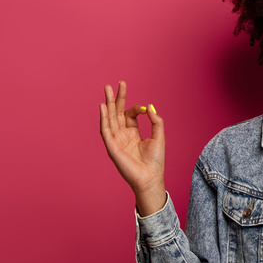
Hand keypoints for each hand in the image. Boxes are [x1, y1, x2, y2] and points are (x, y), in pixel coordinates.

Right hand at [99, 81, 166, 214]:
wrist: (151, 177)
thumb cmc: (155, 161)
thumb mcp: (159, 137)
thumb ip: (156, 121)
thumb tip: (150, 106)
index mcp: (133, 133)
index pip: (130, 115)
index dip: (136, 108)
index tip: (144, 108)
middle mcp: (123, 135)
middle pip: (116, 113)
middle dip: (115, 99)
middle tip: (114, 84)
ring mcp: (116, 140)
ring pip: (109, 118)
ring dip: (107, 104)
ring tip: (106, 89)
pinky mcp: (112, 147)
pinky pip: (105, 130)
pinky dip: (103, 118)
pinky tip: (103, 107)